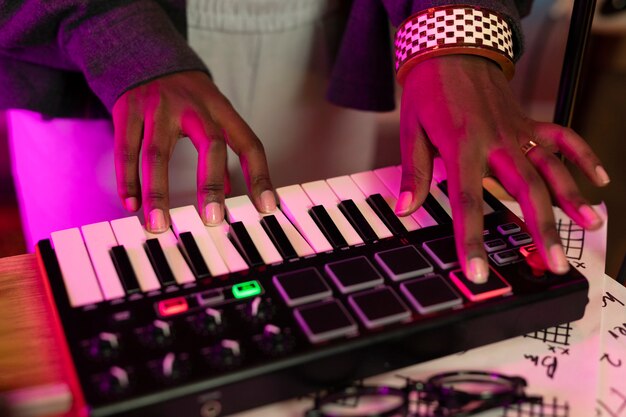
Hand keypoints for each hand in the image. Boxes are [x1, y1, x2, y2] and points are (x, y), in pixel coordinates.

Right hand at [112, 71, 275, 232]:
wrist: (143, 52)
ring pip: (157, 154)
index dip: (260, 175)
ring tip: (159, 224)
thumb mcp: (211, 111)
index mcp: (220, 108)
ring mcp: (157, 106)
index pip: (248, 143)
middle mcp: (192, 106)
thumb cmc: (185, 95)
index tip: (266, 206)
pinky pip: (125, 150)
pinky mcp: (127, 110)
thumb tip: (229, 189)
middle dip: (210, 185)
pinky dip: (128, 179)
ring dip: (158, 192)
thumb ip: (222, 145)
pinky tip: (131, 204)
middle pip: (208, 145)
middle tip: (212, 219)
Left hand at [395, 55, 609, 281]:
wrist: (451, 50)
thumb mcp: (412, 131)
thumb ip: (415, 172)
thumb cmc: (430, 91)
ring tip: (588, 225)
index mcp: (463, 147)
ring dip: (571, 198)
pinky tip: (597, 179)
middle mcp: (496, 142)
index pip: (468, 203)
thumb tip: (406, 208)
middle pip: (525, 191)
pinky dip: (583, 155)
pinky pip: (563, 138)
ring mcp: (517, 131)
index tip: (479, 272)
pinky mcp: (528, 122)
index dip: (473, 242)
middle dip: (541, 230)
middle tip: (553, 262)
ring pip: (551, 168)